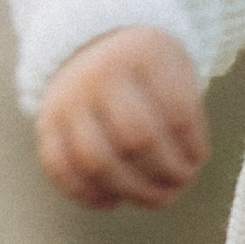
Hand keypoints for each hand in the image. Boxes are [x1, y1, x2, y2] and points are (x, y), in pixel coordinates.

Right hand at [35, 26, 208, 210]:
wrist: (91, 42)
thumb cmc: (146, 68)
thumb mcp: (174, 67)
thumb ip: (185, 113)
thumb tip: (183, 172)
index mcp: (142, 55)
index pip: (176, 113)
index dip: (191, 147)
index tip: (197, 162)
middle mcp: (100, 75)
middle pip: (136, 139)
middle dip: (164, 173)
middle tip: (179, 186)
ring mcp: (68, 100)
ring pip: (96, 162)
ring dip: (132, 191)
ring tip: (156, 199)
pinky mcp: (46, 125)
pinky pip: (60, 169)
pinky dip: (87, 195)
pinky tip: (114, 201)